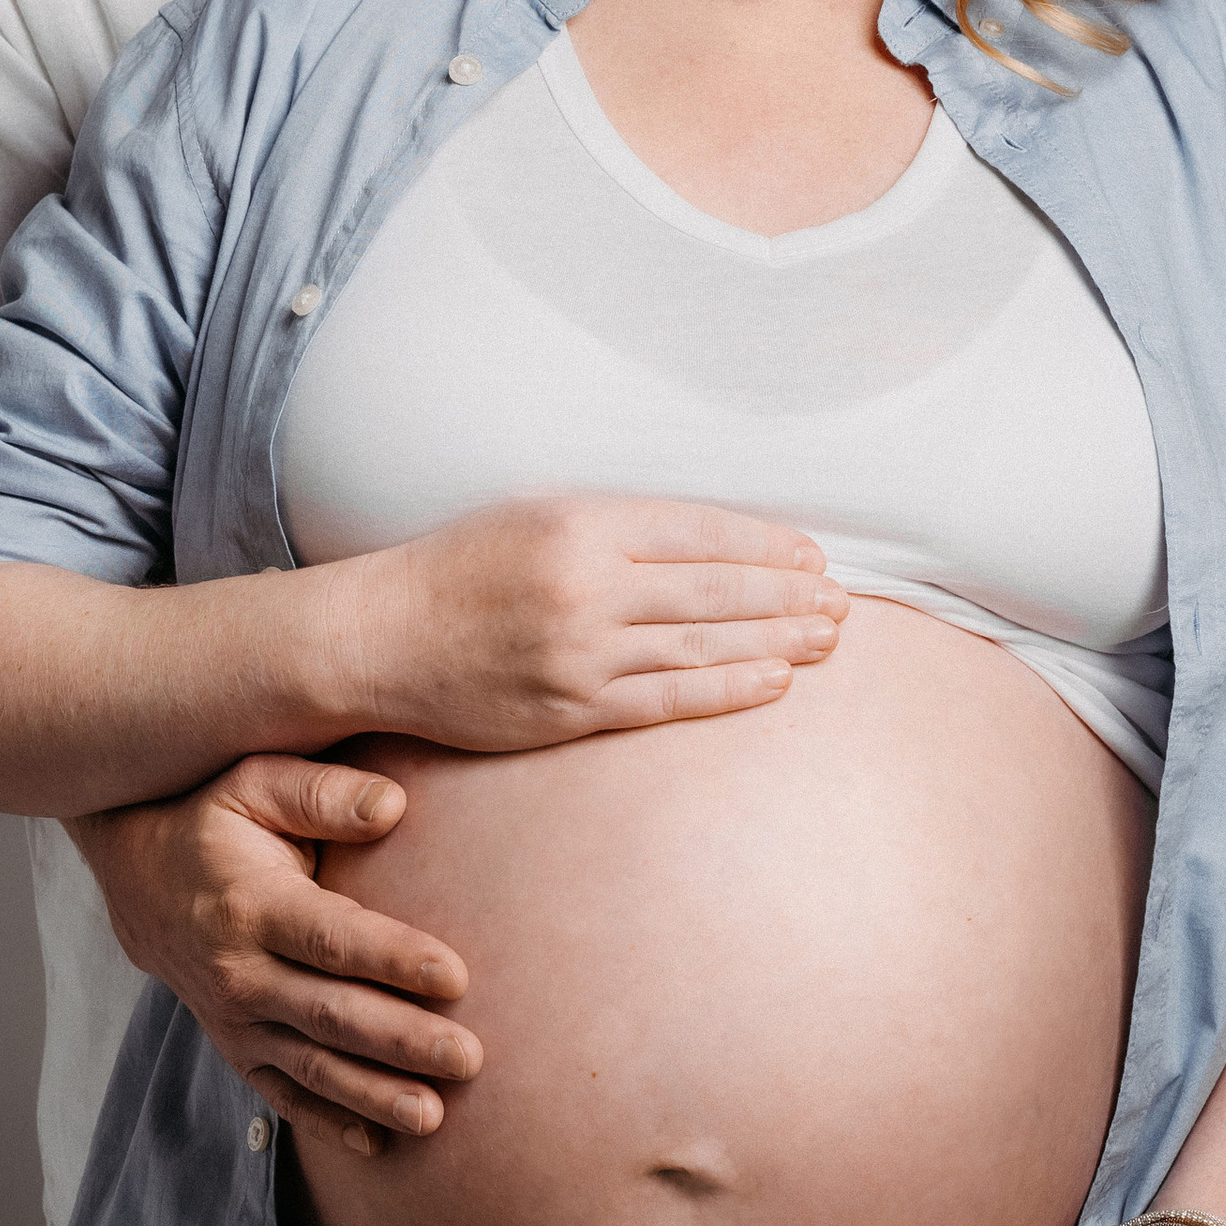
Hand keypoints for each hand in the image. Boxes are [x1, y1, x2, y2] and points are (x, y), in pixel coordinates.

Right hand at [67, 751, 479, 1157]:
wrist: (140, 880)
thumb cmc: (214, 820)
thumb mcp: (254, 781)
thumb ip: (322, 792)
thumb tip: (394, 806)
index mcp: (252, 905)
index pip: (332, 938)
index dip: (393, 958)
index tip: (456, 975)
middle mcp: (240, 973)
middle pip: (332, 1014)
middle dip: (403, 1040)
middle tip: (470, 1059)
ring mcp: (236, 1021)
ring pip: (314, 1066)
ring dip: (375, 1094)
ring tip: (435, 1116)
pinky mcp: (238, 1049)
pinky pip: (284, 1094)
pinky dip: (329, 1122)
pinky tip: (378, 1144)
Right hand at [329, 494, 848, 751]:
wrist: (382, 637)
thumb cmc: (462, 568)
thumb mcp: (536, 515)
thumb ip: (618, 525)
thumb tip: (715, 541)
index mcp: (579, 524)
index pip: (699, 532)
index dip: (765, 545)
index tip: (812, 555)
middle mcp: (585, 587)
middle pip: (714, 591)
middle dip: (788, 596)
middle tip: (842, 601)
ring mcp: (579, 655)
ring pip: (700, 646)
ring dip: (775, 643)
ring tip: (827, 639)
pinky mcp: (569, 711)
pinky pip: (666, 700)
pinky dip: (726, 689)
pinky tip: (773, 683)